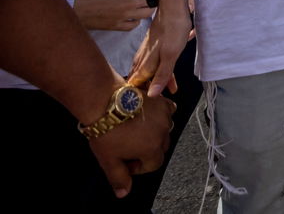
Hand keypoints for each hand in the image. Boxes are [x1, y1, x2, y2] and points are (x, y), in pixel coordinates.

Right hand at [74, 0, 152, 31]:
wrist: (75, 3)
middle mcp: (132, 2)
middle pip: (152, 1)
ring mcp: (126, 15)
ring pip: (146, 14)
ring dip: (146, 10)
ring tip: (140, 7)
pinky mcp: (118, 25)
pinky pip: (134, 26)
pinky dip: (135, 21)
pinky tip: (131, 17)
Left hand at [87, 73, 175, 197]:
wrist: (104, 101)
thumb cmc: (106, 130)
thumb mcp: (108, 159)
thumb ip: (118, 178)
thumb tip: (124, 193)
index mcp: (152, 149)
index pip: (153, 165)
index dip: (137, 167)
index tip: (124, 161)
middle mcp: (163, 132)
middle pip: (161, 148)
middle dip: (147, 151)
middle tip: (128, 147)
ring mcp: (164, 115)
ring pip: (165, 130)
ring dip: (154, 133)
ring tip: (136, 131)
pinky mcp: (162, 101)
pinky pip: (168, 111)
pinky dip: (162, 115)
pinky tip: (147, 116)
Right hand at [128, 0, 192, 97]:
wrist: (173, 5)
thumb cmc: (173, 29)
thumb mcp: (171, 54)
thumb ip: (162, 74)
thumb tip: (151, 95)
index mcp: (146, 63)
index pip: (136, 84)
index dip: (138, 95)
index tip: (143, 106)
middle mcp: (144, 57)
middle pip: (144, 78)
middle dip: (151, 88)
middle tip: (162, 98)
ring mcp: (150, 49)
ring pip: (152, 68)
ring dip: (160, 78)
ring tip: (172, 86)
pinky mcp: (158, 43)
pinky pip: (158, 59)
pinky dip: (164, 66)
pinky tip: (169, 67)